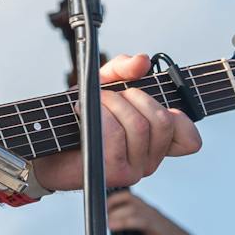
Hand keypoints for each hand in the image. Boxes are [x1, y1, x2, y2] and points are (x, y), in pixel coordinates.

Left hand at [34, 54, 201, 193]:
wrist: (44, 142)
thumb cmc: (77, 116)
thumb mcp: (102, 84)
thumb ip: (122, 69)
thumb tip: (142, 61)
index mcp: (154, 142)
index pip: (190, 140)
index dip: (182, 118)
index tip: (158, 103)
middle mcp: (150, 159)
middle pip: (163, 121)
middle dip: (133, 97)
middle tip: (108, 96)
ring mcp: (135, 170)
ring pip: (138, 125)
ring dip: (110, 104)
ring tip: (91, 104)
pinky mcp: (115, 174)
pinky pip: (115, 135)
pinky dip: (97, 116)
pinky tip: (81, 114)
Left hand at [106, 190, 208, 234]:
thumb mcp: (152, 223)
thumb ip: (135, 217)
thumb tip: (108, 218)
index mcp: (150, 210)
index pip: (130, 197)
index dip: (114, 200)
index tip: (100, 207)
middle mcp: (154, 217)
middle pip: (134, 208)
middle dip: (116, 212)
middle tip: (102, 219)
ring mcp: (159, 232)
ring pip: (141, 222)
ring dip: (124, 222)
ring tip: (109, 227)